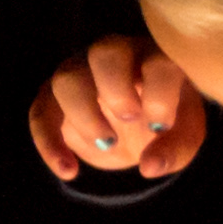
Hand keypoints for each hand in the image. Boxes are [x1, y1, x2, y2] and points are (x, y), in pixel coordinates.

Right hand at [26, 39, 204, 184]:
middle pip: (105, 52)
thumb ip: (173, 149)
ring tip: (107, 145)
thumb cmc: (165, 119)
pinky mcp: (55, 96)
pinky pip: (41, 112)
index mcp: (155, 58)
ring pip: (67, 77)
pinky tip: (69, 171)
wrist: (138, 124)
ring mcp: (81, 71)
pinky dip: (49, 143)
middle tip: (129, 120)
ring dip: (84, 113)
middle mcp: (116, 56)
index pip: (157, 61)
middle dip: (115, 88)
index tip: (160, 127)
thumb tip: (149, 167)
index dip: (159, 93)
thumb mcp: (182, 137)